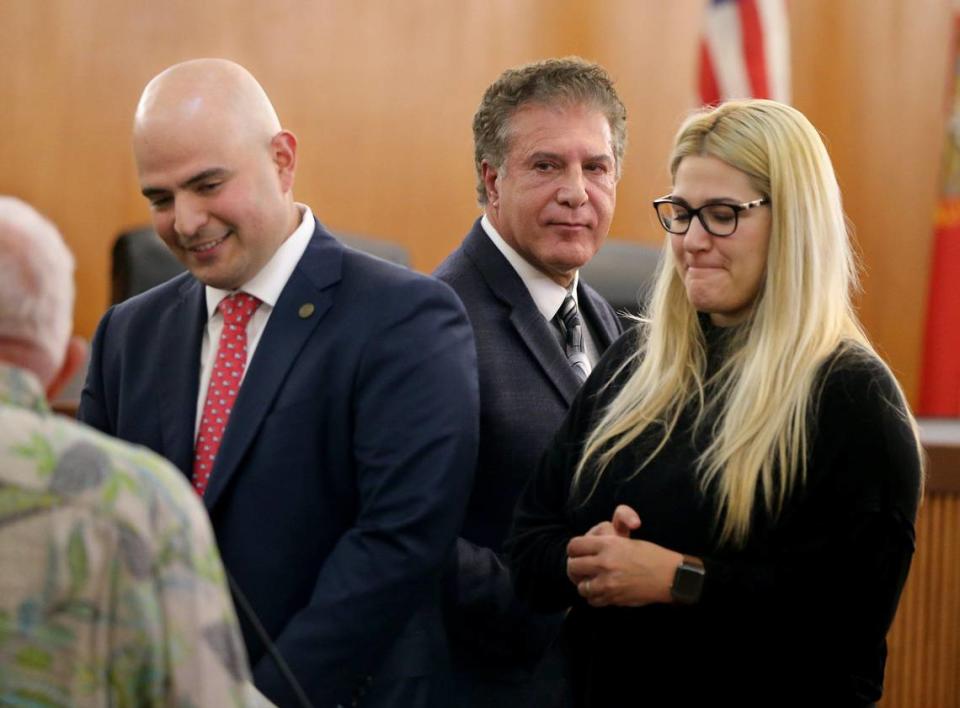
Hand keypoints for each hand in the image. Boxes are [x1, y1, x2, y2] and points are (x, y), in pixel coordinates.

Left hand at [566, 507, 681, 607]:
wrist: (669, 576)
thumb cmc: (651, 555)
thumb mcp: (627, 540)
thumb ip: (605, 544)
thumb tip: (587, 551)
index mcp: (608, 544)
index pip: (574, 546)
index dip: (573, 550)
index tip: (577, 553)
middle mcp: (604, 563)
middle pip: (573, 566)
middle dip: (575, 567)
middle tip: (581, 568)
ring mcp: (608, 583)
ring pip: (581, 586)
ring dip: (585, 584)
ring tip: (593, 581)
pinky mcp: (613, 598)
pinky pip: (592, 600)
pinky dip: (594, 597)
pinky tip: (602, 592)